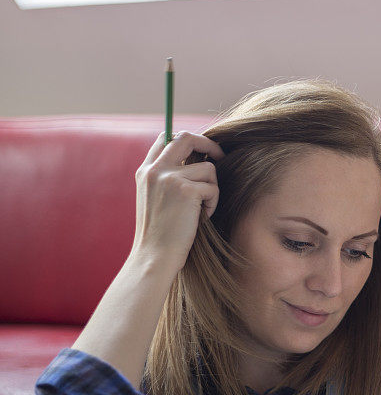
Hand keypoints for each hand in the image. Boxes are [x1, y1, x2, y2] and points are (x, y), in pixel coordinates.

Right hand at [130, 131, 224, 272]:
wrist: (154, 257)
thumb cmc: (161, 234)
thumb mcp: (156, 199)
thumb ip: (168, 179)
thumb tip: (198, 162)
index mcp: (145, 171)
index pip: (165, 137)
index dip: (187, 139)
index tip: (202, 150)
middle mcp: (154, 169)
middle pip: (187, 138)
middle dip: (209, 145)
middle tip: (221, 157)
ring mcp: (168, 177)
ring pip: (208, 169)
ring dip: (212, 189)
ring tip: (202, 209)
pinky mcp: (185, 190)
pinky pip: (212, 188)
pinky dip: (212, 204)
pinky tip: (202, 218)